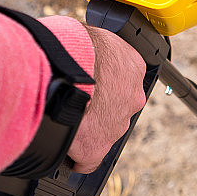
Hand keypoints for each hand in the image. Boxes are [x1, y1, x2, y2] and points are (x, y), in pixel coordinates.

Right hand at [68, 26, 145, 173]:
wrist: (70, 64)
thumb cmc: (77, 44)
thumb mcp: (94, 37)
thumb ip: (95, 49)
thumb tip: (79, 46)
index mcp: (132, 66)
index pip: (122, 80)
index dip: (105, 84)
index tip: (92, 84)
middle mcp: (132, 96)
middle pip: (116, 106)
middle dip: (99, 105)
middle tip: (77, 99)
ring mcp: (117, 123)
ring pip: (103, 130)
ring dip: (88, 126)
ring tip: (65, 116)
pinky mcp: (96, 147)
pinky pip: (87, 158)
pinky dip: (76, 154)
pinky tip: (64, 145)